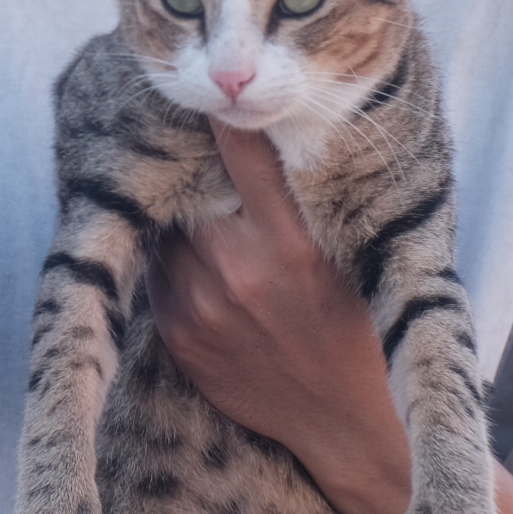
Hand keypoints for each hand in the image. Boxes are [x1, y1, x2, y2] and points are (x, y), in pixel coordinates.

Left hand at [148, 122, 410, 507]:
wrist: (339, 421)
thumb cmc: (354, 326)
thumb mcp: (349, 254)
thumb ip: (304, 201)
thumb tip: (266, 131)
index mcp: (292, 243)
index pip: (244, 151)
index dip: (226, 115)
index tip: (216, 92)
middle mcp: (239, 269)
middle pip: (190, 185)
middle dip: (194, 168)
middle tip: (196, 149)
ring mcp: (199, 303)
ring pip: (167, 225)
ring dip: (180, 213)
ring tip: (203, 212)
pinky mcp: (176, 331)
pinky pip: (157, 269)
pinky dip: (174, 256)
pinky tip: (199, 261)